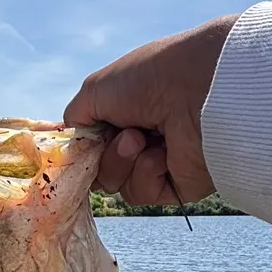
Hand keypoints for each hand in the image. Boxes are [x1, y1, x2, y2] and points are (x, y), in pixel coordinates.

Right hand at [63, 16, 237, 205]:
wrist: (199, 89)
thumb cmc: (150, 77)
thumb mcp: (96, 89)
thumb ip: (76, 118)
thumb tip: (73, 140)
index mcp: (128, 111)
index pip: (94, 141)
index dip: (84, 145)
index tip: (81, 141)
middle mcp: (144, 136)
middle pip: (100, 168)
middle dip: (102, 154)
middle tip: (122, 133)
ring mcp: (161, 161)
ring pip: (117, 184)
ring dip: (120, 162)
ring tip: (140, 138)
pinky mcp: (178, 185)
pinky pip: (142, 193)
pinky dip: (144, 174)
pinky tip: (160, 155)